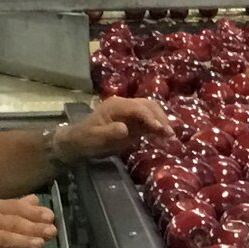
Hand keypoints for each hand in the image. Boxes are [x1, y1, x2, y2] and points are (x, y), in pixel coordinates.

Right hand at [0, 196, 56, 247]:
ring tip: (39, 244)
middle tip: (51, 231)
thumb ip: (13, 206)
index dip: (33, 212)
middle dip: (34, 227)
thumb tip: (35, 200)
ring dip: (23, 241)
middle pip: (14, 223)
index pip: (16, 207)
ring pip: (5, 238)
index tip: (50, 216)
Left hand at [58, 95, 173, 162]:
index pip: (138, 108)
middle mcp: (125, 105)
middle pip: (148, 105)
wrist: (78, 142)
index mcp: (116, 105)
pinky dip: (158, 127)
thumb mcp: (95, 137)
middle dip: (161, 118)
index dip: (150, 117)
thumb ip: (110, 132)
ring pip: (151, 111)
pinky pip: (149, 121)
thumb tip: (125, 129)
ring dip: (162, 121)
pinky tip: (164, 137)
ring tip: (170, 136)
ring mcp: (130, 113)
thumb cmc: (85, 139)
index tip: (159, 129)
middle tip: (169, 133)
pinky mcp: (133, 122)